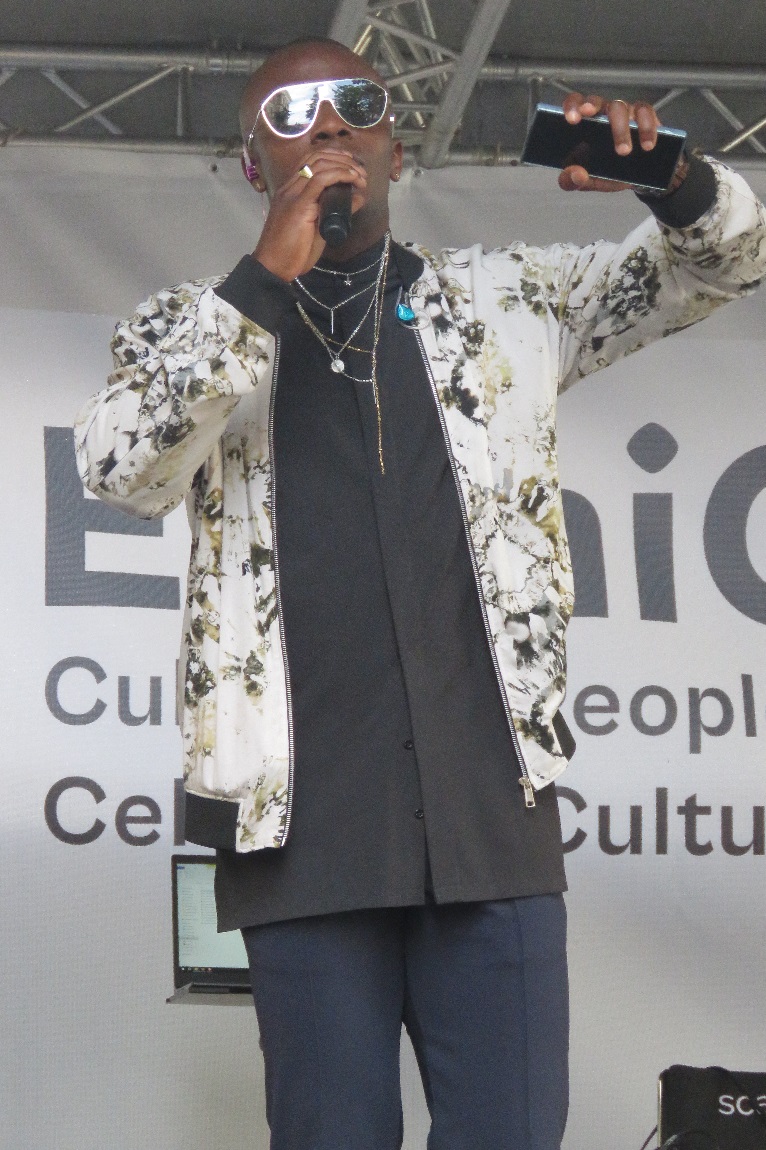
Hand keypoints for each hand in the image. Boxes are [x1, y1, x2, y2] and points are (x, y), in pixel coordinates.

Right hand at [253, 150, 366, 280]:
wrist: (273, 267)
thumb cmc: (292, 253)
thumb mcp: (318, 229)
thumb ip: (334, 213)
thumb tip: (357, 198)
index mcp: (290, 191)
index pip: (310, 161)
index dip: (333, 157)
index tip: (352, 166)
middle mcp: (289, 188)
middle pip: (316, 157)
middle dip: (342, 159)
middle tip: (360, 172)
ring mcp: (292, 194)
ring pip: (319, 164)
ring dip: (344, 166)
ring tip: (360, 176)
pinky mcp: (298, 205)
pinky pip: (320, 179)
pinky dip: (339, 175)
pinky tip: (352, 179)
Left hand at [558, 93, 661, 192]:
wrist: (629, 177)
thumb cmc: (602, 171)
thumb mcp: (582, 181)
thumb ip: (571, 181)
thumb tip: (577, 176)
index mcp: (583, 122)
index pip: (574, 103)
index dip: (573, 106)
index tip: (572, 120)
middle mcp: (602, 112)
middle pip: (598, 102)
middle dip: (599, 114)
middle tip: (598, 131)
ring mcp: (623, 112)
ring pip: (622, 107)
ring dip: (622, 129)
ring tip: (624, 152)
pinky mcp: (644, 116)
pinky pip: (646, 113)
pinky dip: (647, 128)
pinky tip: (647, 146)